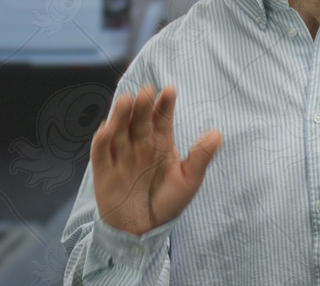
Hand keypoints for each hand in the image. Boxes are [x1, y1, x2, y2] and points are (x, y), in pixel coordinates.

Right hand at [91, 84, 222, 235]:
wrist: (143, 230)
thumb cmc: (167, 202)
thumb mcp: (189, 180)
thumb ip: (201, 157)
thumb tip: (217, 133)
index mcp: (160, 143)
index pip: (162, 118)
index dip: (165, 104)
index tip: (170, 90)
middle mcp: (139, 144)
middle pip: (139, 120)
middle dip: (143, 106)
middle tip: (147, 91)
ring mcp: (121, 156)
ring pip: (119, 131)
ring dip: (121, 116)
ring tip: (127, 100)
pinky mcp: (104, 171)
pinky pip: (101, 153)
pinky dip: (102, 140)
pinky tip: (107, 128)